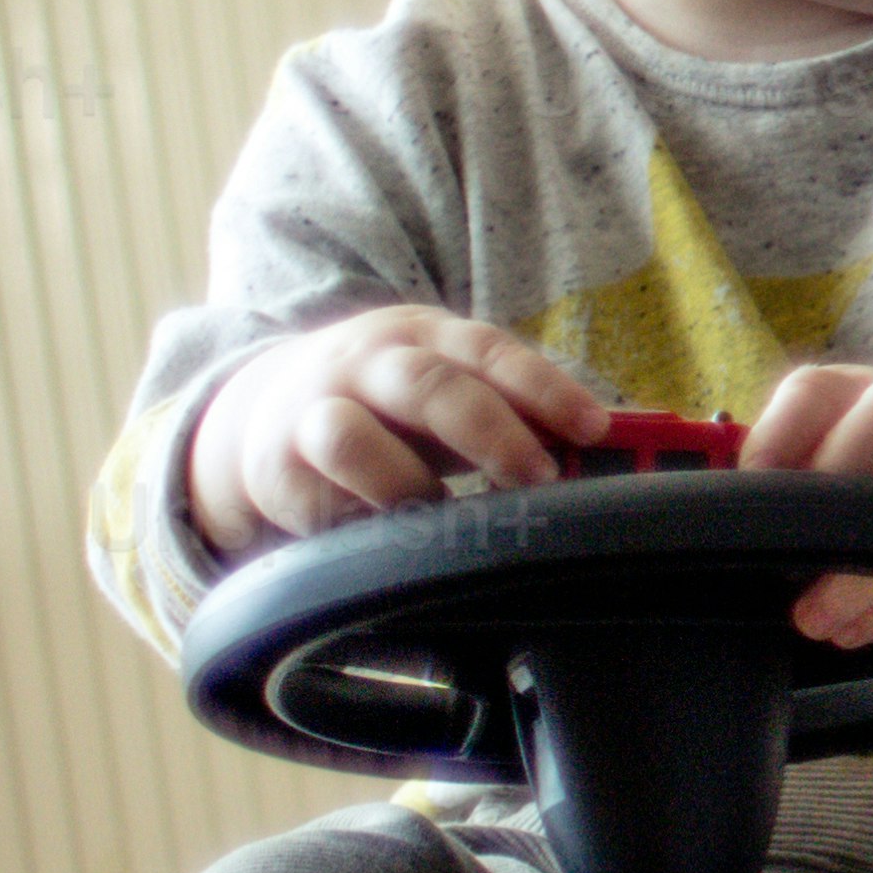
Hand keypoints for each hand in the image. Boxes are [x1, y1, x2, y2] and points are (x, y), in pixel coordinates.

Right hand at [181, 311, 622, 555]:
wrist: (260, 406)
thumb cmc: (389, 403)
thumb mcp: (448, 386)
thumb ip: (516, 410)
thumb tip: (612, 444)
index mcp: (422, 336)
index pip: (490, 349)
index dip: (544, 387)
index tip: (592, 427)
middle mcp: (365, 365)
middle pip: (428, 385)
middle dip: (490, 432)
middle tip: (537, 477)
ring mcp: (312, 413)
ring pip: (352, 439)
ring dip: (410, 485)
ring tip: (447, 514)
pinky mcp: (276, 471)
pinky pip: (317, 502)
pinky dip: (359, 523)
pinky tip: (390, 536)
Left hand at [740, 361, 872, 648]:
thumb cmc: (867, 454)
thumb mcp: (822, 436)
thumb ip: (777, 462)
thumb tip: (720, 514)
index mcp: (852, 388)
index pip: (810, 393)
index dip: (774, 442)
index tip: (751, 495)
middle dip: (831, 509)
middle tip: (786, 570)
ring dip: (866, 575)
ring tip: (816, 622)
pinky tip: (855, 630)